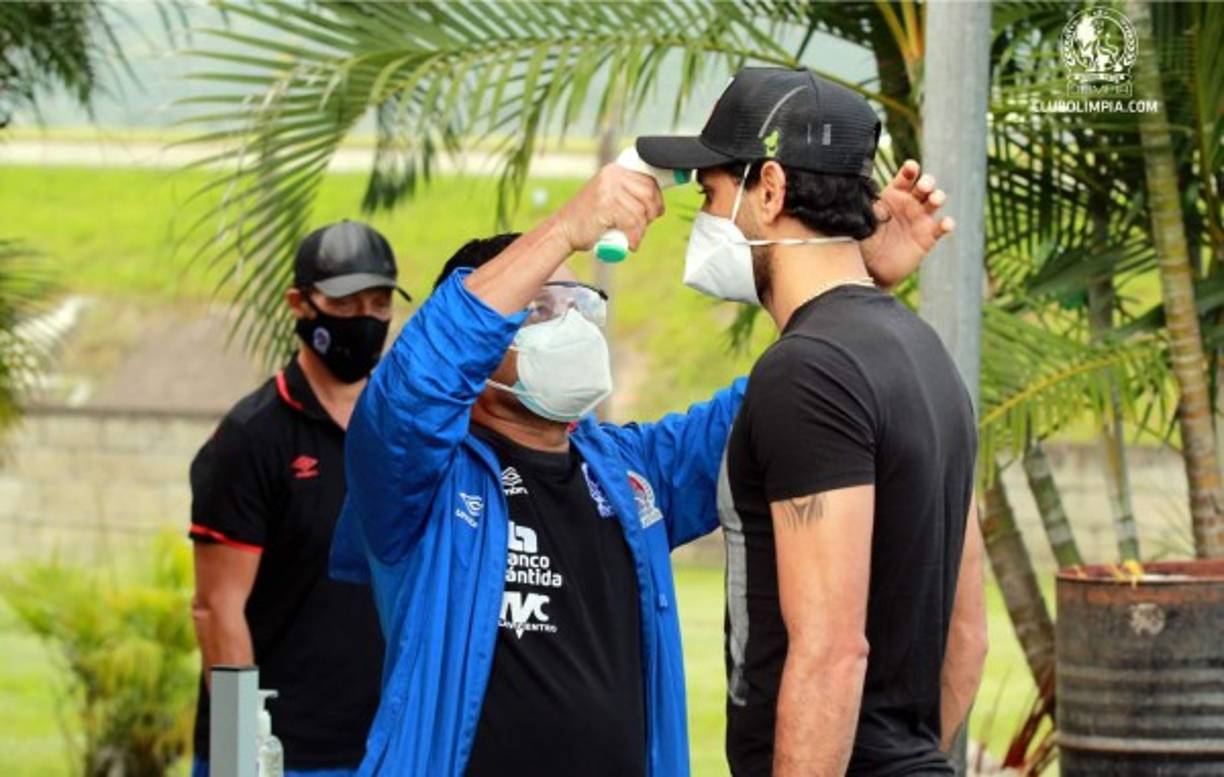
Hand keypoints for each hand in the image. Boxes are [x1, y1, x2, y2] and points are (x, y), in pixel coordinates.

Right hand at [554, 163, 665, 252]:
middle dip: (651, 215)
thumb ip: (627, 195)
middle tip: (641, 228)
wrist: (563, 230)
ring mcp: (608, 189)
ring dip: (641, 230)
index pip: (648, 180)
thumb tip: (656, 201)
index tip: (655, 213)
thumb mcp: (609, 198)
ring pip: (641, 211)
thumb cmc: (588, 219)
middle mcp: (612, 176)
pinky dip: (634, 237)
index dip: (656, 199)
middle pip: (648, 194)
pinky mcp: (606, 205)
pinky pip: (632, 222)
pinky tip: (629, 244)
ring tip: (632, 238)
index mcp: (615, 171)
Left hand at [861, 160, 954, 288]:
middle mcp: (909, 203)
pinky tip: (945, 224)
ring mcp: (920, 219)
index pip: (905, 178)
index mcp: (893, 194)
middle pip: (924, 186)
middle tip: (923, 186)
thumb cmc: (864, 241)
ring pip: (935, 201)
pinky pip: (941, 227)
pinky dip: (946, 224)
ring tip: (934, 199)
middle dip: (927, 182)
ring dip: (938, 197)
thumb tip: (864, 192)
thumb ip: (867, 207)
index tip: (911, 167)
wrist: (870, 269)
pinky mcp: (928, 237)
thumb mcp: (863, 221)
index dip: (910, 170)